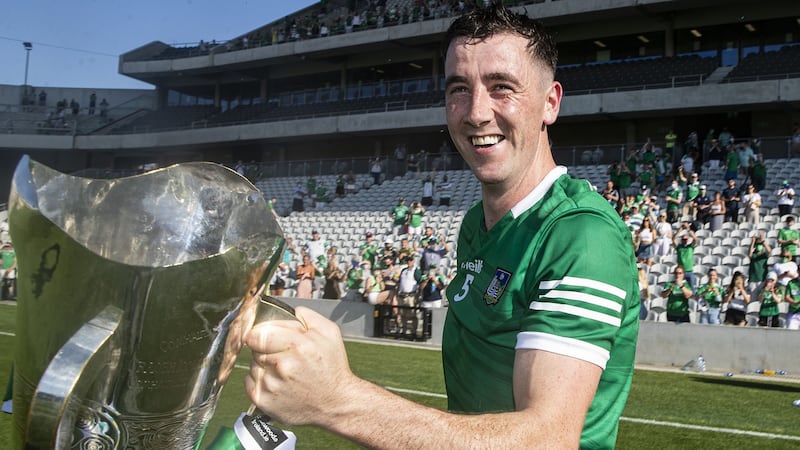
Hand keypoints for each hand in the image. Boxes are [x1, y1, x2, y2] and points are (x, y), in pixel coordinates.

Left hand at [245, 307, 356, 425]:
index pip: (259, 332)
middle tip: (283, 354)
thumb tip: (287, 310)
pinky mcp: (263, 400)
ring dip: (264, 364)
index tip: (264, 335)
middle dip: (266, 347)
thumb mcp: (329, 333)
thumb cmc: (332, 368)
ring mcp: (271, 385)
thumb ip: (306, 315)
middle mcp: (282, 365)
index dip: (260, 332)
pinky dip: (260, 380)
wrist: (336, 403)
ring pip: (253, 364)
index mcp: (298, 345)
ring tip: (284, 370)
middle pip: (255, 347)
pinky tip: (278, 382)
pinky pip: (249, 381)